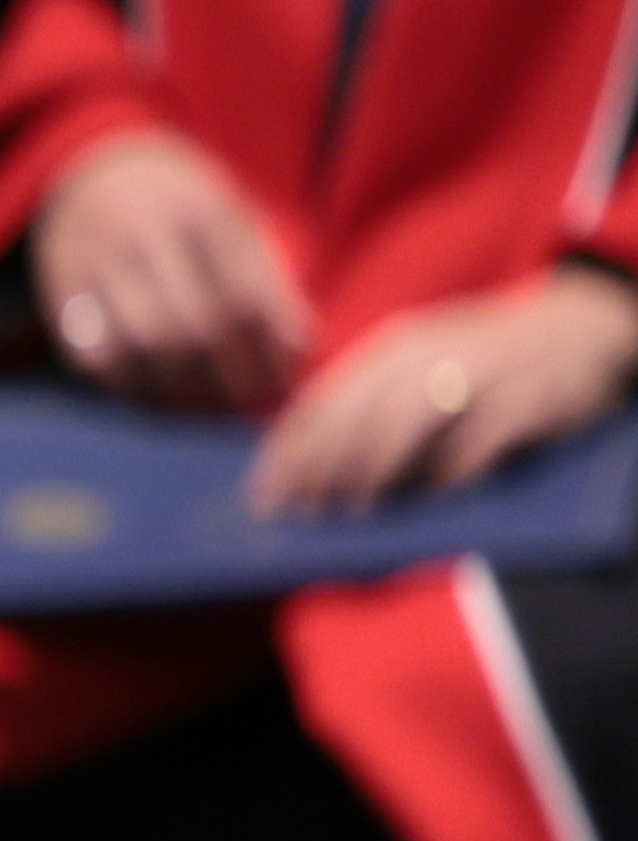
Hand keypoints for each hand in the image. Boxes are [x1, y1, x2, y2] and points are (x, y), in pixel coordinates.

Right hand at [37, 128, 311, 416]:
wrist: (96, 175)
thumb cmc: (184, 212)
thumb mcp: (234, 227)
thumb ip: (267, 284)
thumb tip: (299, 349)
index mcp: (199, 215)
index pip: (241, 298)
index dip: (266, 351)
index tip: (282, 383)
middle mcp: (142, 237)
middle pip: (190, 328)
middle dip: (227, 378)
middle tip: (247, 403)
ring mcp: (94, 267)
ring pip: (140, 350)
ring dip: (180, 392)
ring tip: (207, 407)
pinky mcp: (61, 297)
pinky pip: (97, 361)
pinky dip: (133, 390)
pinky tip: (161, 398)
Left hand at [258, 266, 637, 517]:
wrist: (578, 327)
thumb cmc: (482, 359)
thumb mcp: (419, 366)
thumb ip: (369, 403)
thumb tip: (306, 466)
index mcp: (393, 351)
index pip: (326, 402)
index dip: (291, 450)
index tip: (264, 494)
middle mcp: (429, 357)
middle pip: (360, 413)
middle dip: (321, 467)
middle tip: (298, 513)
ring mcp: (479, 374)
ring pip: (411, 419)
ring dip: (376, 468)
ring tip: (352, 511)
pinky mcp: (527, 398)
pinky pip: (483, 435)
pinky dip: (456, 467)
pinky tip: (434, 497)